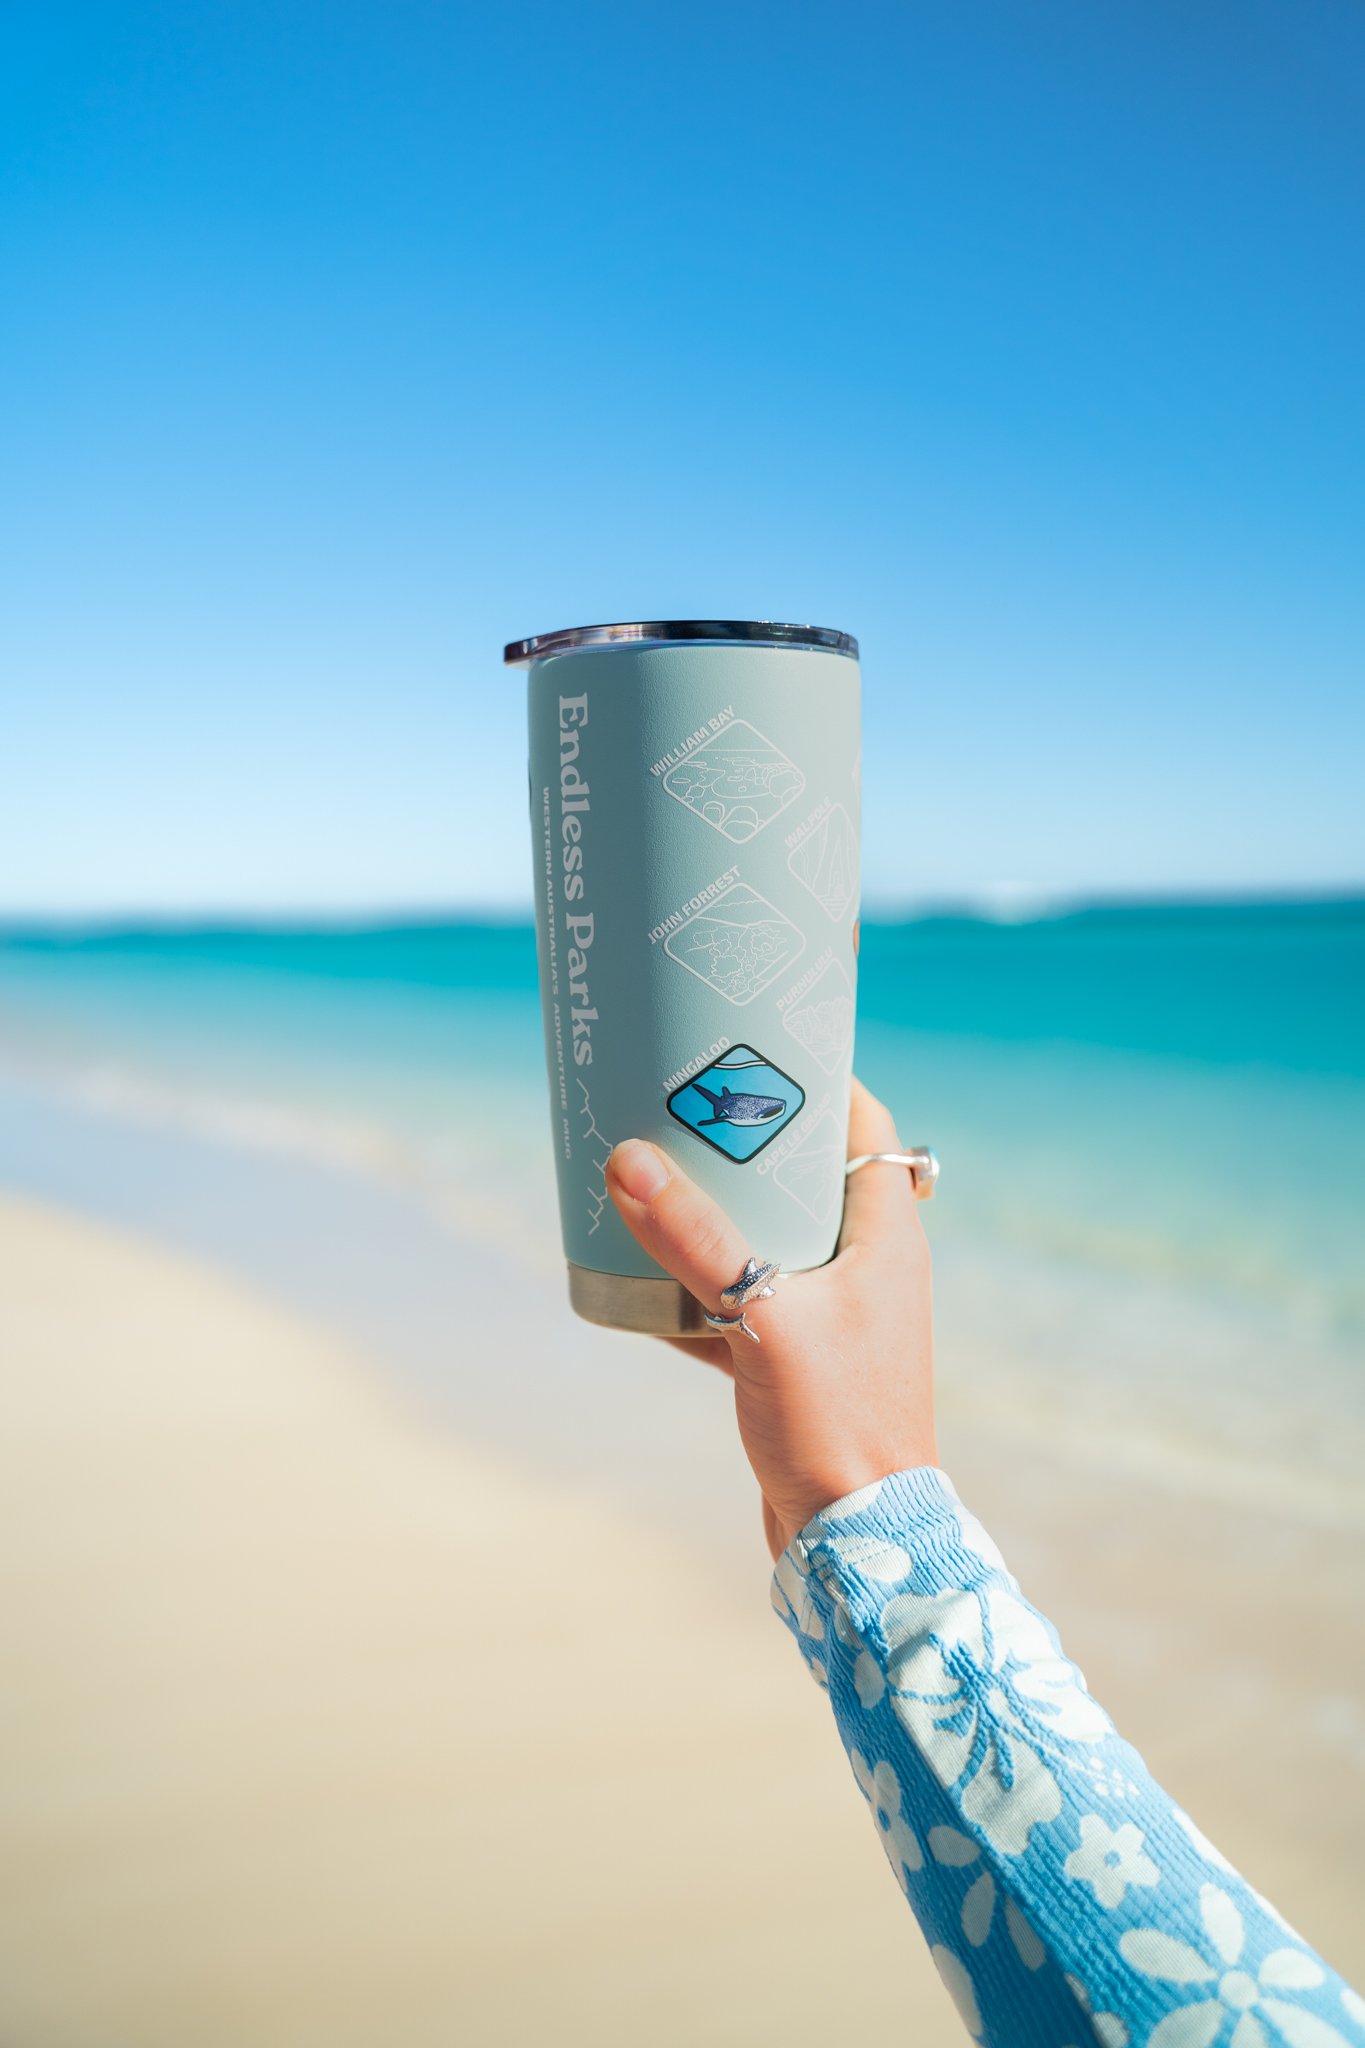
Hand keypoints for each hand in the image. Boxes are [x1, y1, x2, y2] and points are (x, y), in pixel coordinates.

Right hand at [606, 1077, 935, 1561]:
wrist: (858, 1545)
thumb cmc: (836, 1424)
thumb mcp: (761, 1317)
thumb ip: (697, 1240)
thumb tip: (628, 1159)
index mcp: (885, 1238)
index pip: (863, 1127)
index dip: (818, 1079)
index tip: (753, 1046)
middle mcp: (865, 1269)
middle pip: (805, 1177)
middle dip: (744, 1144)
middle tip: (678, 1107)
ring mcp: (830, 1319)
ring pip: (767, 1240)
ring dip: (714, 1216)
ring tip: (650, 1178)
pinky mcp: (794, 1365)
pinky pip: (739, 1304)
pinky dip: (695, 1289)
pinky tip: (639, 1278)